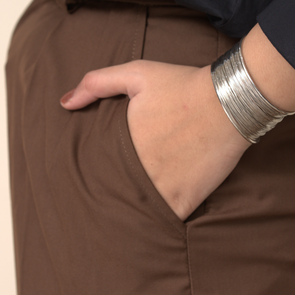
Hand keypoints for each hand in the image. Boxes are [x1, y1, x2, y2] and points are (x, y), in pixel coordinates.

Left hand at [60, 60, 250, 220]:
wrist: (229, 101)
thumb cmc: (183, 84)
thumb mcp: (136, 73)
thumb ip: (96, 83)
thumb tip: (65, 103)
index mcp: (121, 146)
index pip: (98, 170)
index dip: (97, 177)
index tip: (97, 181)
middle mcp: (139, 171)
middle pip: (116, 194)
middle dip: (113, 198)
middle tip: (108, 207)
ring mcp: (163, 188)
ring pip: (139, 211)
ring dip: (134, 213)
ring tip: (129, 221)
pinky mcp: (186, 199)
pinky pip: (167, 220)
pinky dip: (162, 221)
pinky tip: (157, 221)